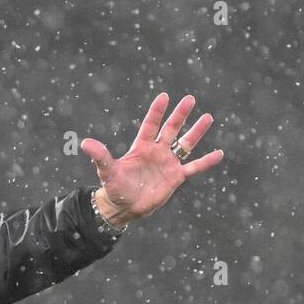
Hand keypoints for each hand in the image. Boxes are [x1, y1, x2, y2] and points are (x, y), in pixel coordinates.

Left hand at [80, 93, 223, 227]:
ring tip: (208, 117)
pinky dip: (206, 161)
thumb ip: (100, 156)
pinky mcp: (176, 177)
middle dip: (180, 114)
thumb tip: (84, 143)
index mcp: (141, 146)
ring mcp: (168, 163)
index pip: (150, 125)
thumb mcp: (107, 171)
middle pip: (171, 129)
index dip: (157, 111)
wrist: (125, 207)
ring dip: (196, 132)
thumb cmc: (115, 188)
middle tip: (190, 99)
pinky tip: (219, 153)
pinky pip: (194, 167)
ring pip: (185, 144)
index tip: (164, 96)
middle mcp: (156, 151)